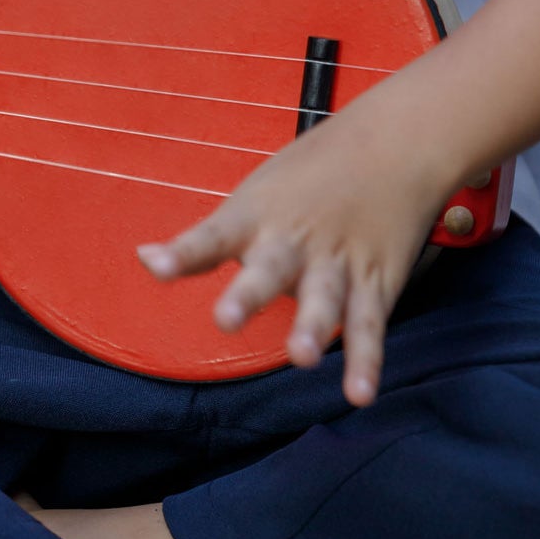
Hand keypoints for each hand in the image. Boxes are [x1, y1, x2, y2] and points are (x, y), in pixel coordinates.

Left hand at [136, 95, 448, 407]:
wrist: (394, 144)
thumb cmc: (311, 175)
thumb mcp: (256, 196)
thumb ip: (210, 240)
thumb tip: (146, 259)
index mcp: (256, 215)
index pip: (212, 235)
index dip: (183, 252)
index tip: (154, 264)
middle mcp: (292, 240)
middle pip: (269, 268)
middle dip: (248, 295)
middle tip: (227, 320)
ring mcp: (335, 262)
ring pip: (324, 298)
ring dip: (312, 326)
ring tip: (300, 356)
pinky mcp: (375, 283)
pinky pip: (368, 325)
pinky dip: (366, 360)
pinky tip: (359, 393)